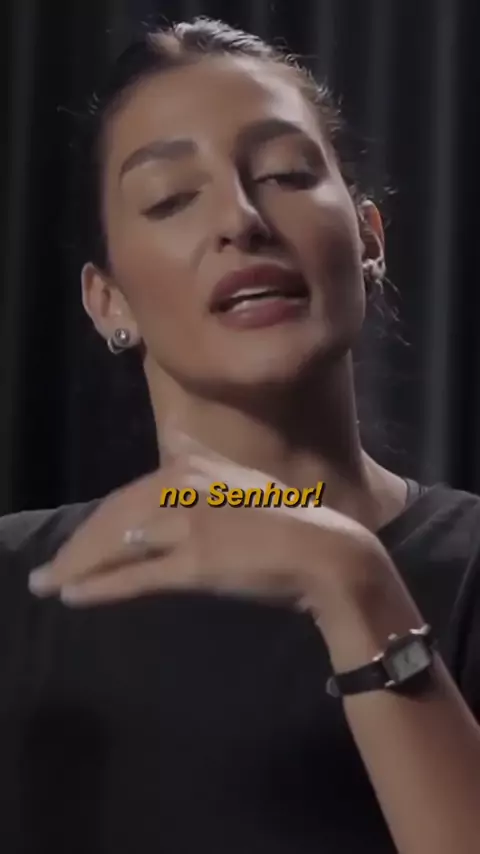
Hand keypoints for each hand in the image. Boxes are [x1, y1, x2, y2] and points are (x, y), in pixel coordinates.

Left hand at [28, 433, 391, 631]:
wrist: (328, 551)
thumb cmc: (291, 521)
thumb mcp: (244, 481)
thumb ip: (206, 465)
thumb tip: (175, 438)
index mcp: (196, 466)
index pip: (131, 494)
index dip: (99, 522)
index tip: (79, 542)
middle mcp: (186, 486)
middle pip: (115, 515)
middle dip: (78, 545)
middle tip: (49, 571)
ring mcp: (190, 524)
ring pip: (118, 544)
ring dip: (77, 566)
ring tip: (47, 585)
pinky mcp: (196, 562)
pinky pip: (137, 576)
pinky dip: (101, 587)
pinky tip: (74, 596)